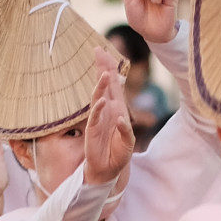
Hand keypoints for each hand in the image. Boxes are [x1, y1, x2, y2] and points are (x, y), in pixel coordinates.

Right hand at [82, 51, 134, 189]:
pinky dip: (99, 109)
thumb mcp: (128, 142)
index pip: (114, 84)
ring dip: (101, 86)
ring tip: (104, 73)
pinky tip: (102, 101)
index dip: (109, 67)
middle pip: (104, 84)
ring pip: (98, 97)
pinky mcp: (92, 130)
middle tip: (97, 50)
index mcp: (116, 108)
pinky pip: (95, 117)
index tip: (103, 51)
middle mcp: (107, 110)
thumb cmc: (118, 153)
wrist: (108, 170)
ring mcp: (98, 118)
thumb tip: (122, 118)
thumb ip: (126, 130)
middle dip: (102, 67)